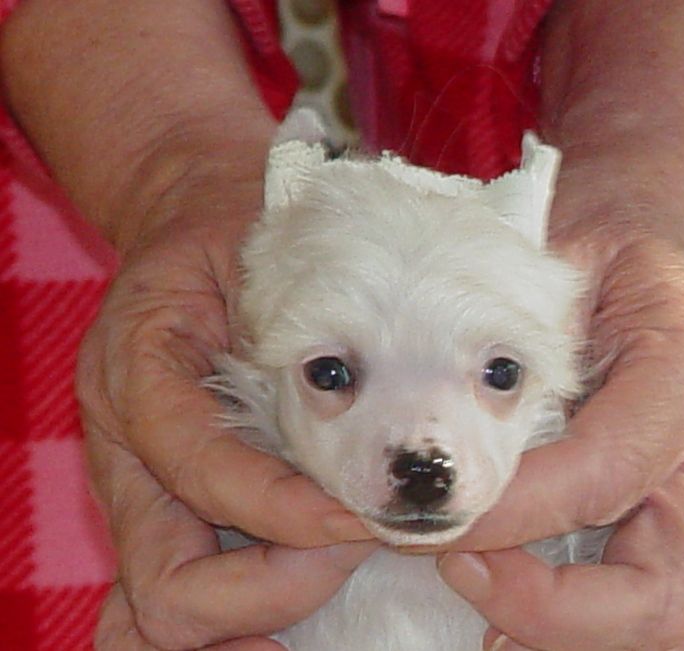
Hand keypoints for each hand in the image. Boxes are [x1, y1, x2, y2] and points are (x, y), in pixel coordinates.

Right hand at [76, 159, 375, 649]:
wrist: (201, 219)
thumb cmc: (241, 235)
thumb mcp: (264, 262)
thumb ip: (295, 340)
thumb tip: (373, 437)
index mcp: (138, 376)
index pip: (202, 475)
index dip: (285, 511)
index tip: (360, 515)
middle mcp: (126, 448)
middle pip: (167, 586)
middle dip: (271, 586)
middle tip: (351, 543)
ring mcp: (141, 487)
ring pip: (166, 607)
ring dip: (261, 606)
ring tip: (338, 564)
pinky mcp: (167, 503)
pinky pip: (188, 586)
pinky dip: (251, 600)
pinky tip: (314, 570)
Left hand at [438, 226, 683, 649]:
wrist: (634, 261)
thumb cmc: (591, 266)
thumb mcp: (552, 277)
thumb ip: (514, 348)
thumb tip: (431, 438)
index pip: (605, 473)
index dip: (515, 509)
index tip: (438, 519)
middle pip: (660, 586)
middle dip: (553, 606)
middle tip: (460, 570)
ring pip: (670, 622)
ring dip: (569, 634)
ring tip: (487, 619)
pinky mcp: (665, 534)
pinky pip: (647, 612)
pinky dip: (577, 632)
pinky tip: (505, 625)